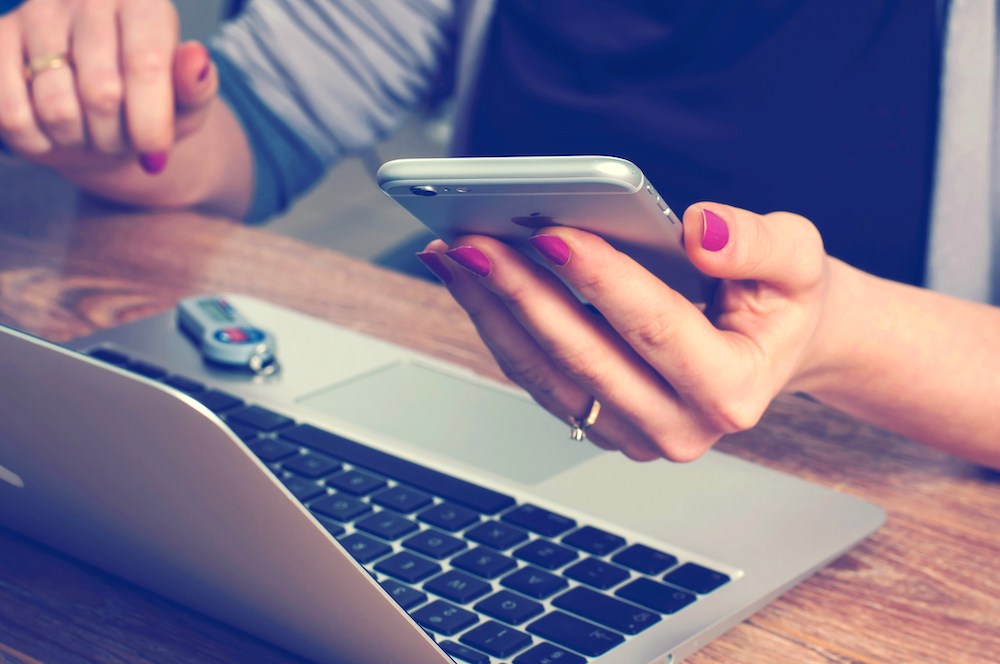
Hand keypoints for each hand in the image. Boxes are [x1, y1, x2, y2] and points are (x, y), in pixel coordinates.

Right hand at [0, 0, 216, 173]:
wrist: (99, 113)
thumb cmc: (150, 105)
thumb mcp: (187, 104)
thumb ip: (196, 87)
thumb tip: (196, 58)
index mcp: (143, 3)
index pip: (144, 64)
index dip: (150, 121)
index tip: (156, 153)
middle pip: (101, 93)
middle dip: (116, 137)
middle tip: (122, 140)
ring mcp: (38, 14)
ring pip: (56, 108)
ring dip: (79, 140)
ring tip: (91, 132)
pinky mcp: (0, 38)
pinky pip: (11, 113)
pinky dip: (38, 141)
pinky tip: (53, 133)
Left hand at [418, 204, 831, 461]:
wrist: (770, 345)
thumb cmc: (781, 301)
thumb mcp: (799, 260)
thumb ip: (759, 244)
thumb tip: (700, 231)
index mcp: (733, 390)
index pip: (655, 329)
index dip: (601, 280)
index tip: (552, 233)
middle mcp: (679, 427)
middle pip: (584, 357)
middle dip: (523, 294)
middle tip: (474, 242)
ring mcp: (633, 434)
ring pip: (545, 374)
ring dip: (493, 312)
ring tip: (456, 254)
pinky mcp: (600, 423)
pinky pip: (537, 377)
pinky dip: (499, 325)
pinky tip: (471, 280)